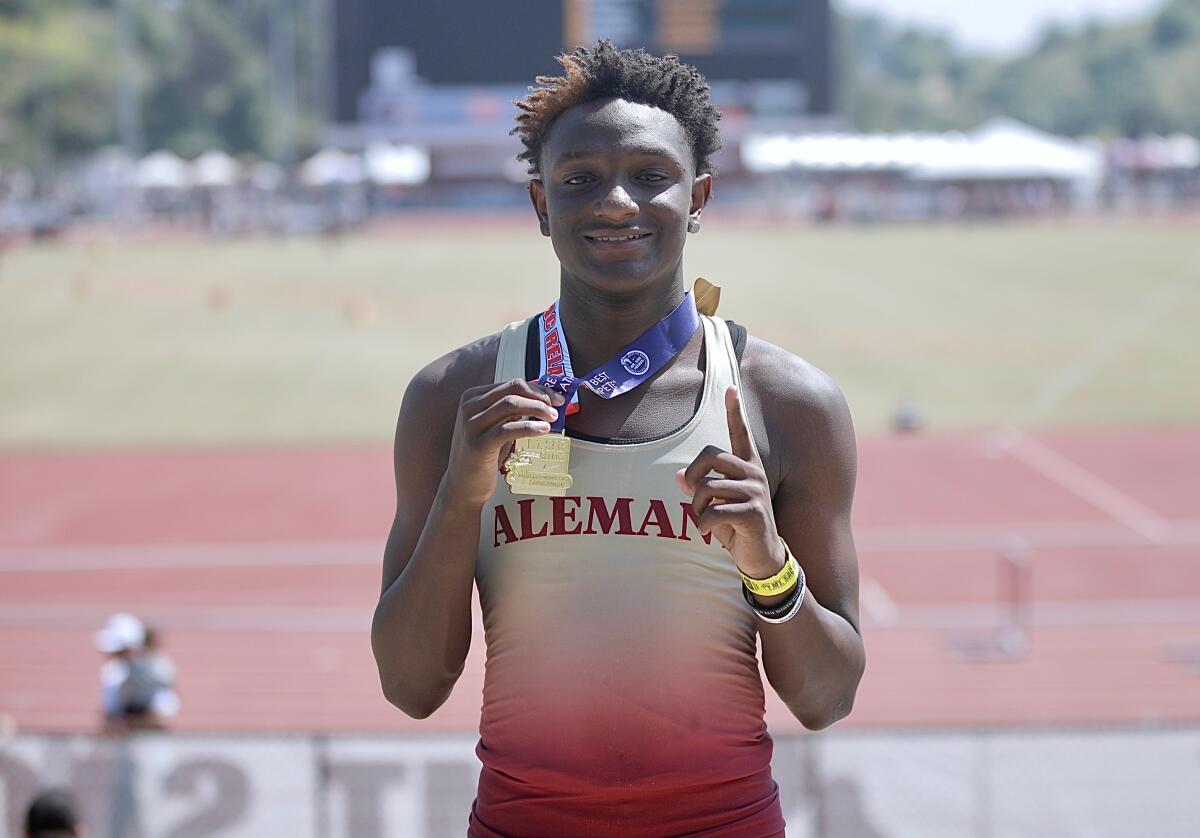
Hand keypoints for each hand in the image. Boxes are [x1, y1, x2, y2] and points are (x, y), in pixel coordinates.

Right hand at [442, 378, 563, 508]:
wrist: (462, 485)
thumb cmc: (483, 454)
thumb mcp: (493, 426)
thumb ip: (509, 411)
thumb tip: (542, 399)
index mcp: (473, 397)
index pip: (511, 384)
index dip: (537, 388)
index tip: (556, 397)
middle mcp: (469, 406)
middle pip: (512, 390)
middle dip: (539, 396)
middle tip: (557, 407)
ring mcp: (471, 425)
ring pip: (511, 405)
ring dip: (537, 409)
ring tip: (553, 418)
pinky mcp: (477, 444)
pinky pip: (507, 429)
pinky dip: (529, 427)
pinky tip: (543, 430)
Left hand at [676, 385, 784, 578]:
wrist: (762, 559)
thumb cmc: (736, 529)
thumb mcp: (714, 506)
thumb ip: (699, 488)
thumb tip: (679, 476)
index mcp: (746, 467)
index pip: (740, 433)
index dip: (734, 411)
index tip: (730, 387)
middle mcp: (754, 473)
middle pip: (709, 457)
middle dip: (694, 480)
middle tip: (697, 501)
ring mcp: (756, 491)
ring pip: (706, 488)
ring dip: (696, 509)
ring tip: (705, 521)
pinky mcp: (754, 512)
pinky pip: (713, 512)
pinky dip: (703, 525)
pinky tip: (709, 532)